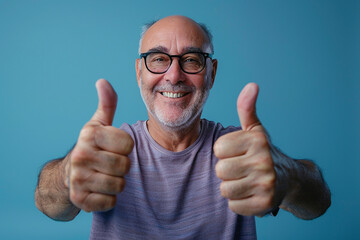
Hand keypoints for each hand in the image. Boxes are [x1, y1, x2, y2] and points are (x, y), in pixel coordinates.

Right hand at [65, 79, 133, 211]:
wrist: (69, 175)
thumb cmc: (92, 147)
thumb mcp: (98, 124)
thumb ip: (107, 104)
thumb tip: (103, 81)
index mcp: (90, 135)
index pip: (129, 145)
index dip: (127, 148)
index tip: (114, 147)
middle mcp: (81, 156)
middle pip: (125, 166)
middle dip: (123, 166)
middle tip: (110, 163)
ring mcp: (79, 179)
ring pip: (119, 185)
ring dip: (117, 183)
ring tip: (106, 175)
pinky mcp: (79, 200)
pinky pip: (110, 202)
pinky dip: (109, 198)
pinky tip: (100, 189)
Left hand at [214, 83, 279, 215]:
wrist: (289, 179)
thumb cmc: (263, 152)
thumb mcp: (255, 130)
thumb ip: (247, 108)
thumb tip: (251, 85)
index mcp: (257, 140)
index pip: (218, 148)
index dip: (224, 151)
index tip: (237, 152)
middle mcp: (264, 161)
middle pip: (220, 170)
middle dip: (227, 170)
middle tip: (241, 168)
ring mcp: (266, 184)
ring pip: (225, 189)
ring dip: (232, 186)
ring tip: (245, 180)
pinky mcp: (265, 204)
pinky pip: (233, 205)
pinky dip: (238, 201)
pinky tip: (250, 193)